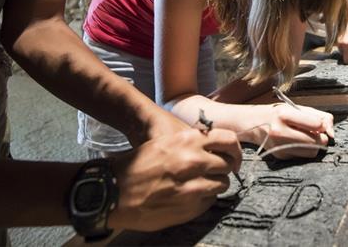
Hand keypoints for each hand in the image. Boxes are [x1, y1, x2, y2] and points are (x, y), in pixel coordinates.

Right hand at [108, 128, 240, 231]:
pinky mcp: (188, 208)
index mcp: (188, 140)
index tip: (233, 156)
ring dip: (215, 185)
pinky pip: (209, 202)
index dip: (234, 150)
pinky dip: (205, 200)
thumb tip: (215, 150)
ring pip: (222, 185)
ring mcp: (193, 187)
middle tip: (215, 172)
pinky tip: (191, 197)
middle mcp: (194, 161)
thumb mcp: (166, 142)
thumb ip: (193, 144)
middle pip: (227, 165)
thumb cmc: (138, 163)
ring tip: (200, 185)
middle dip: (223, 169)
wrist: (113, 190)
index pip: (228, 140)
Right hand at [245, 104, 334, 158]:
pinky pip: (302, 156)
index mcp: (284, 114)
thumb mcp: (295, 108)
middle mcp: (280, 131)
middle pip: (316, 141)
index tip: (319, 124)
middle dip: (321, 138)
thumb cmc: (276, 114)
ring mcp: (279, 146)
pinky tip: (295, 142)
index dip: (322, 125)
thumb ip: (318, 116)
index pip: (316, 124)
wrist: (252, 124)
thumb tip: (332, 132)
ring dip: (313, 145)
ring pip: (311, 152)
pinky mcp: (279, 156)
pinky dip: (303, 150)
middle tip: (315, 133)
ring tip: (305, 137)